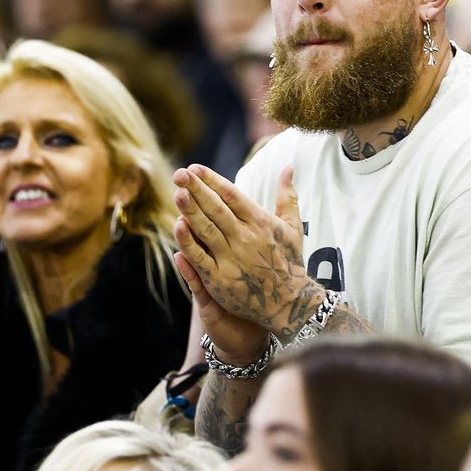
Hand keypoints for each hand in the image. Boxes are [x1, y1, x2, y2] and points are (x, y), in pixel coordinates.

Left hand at [173, 164, 322, 347]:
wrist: (289, 302)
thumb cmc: (290, 261)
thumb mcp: (293, 226)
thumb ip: (287, 196)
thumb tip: (289, 167)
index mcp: (260, 222)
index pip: (231, 195)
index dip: (211, 180)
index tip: (194, 168)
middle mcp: (245, 237)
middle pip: (216, 208)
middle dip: (196, 189)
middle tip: (180, 173)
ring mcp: (231, 258)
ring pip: (206, 229)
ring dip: (190, 210)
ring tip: (177, 192)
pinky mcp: (220, 278)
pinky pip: (200, 257)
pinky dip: (189, 242)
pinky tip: (178, 227)